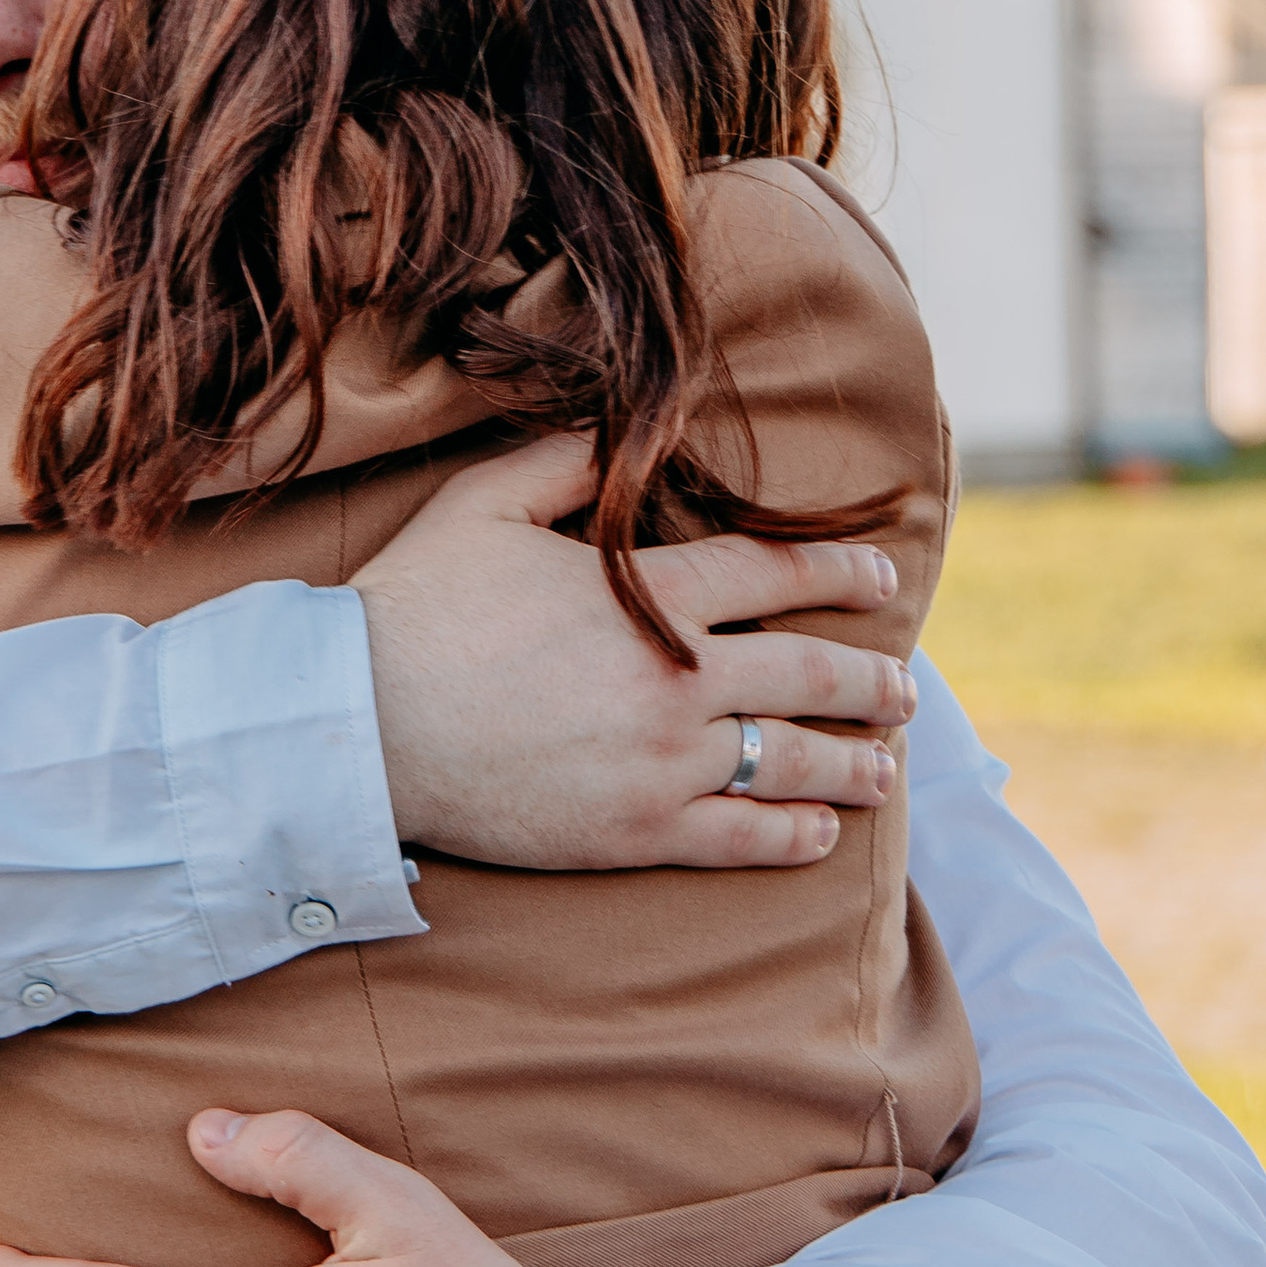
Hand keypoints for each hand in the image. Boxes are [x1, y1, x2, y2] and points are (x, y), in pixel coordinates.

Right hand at [353, 432, 913, 869]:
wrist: (360, 725)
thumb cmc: (413, 609)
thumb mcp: (481, 505)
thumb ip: (560, 463)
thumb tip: (617, 429)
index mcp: (647, 593)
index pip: (772, 571)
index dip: (837, 571)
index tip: (882, 579)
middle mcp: (676, 677)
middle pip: (808, 672)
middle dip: (870, 680)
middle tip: (905, 690)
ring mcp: (663, 761)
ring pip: (790, 760)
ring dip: (853, 762)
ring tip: (885, 766)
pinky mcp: (636, 832)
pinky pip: (742, 837)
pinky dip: (792, 836)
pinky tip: (819, 833)